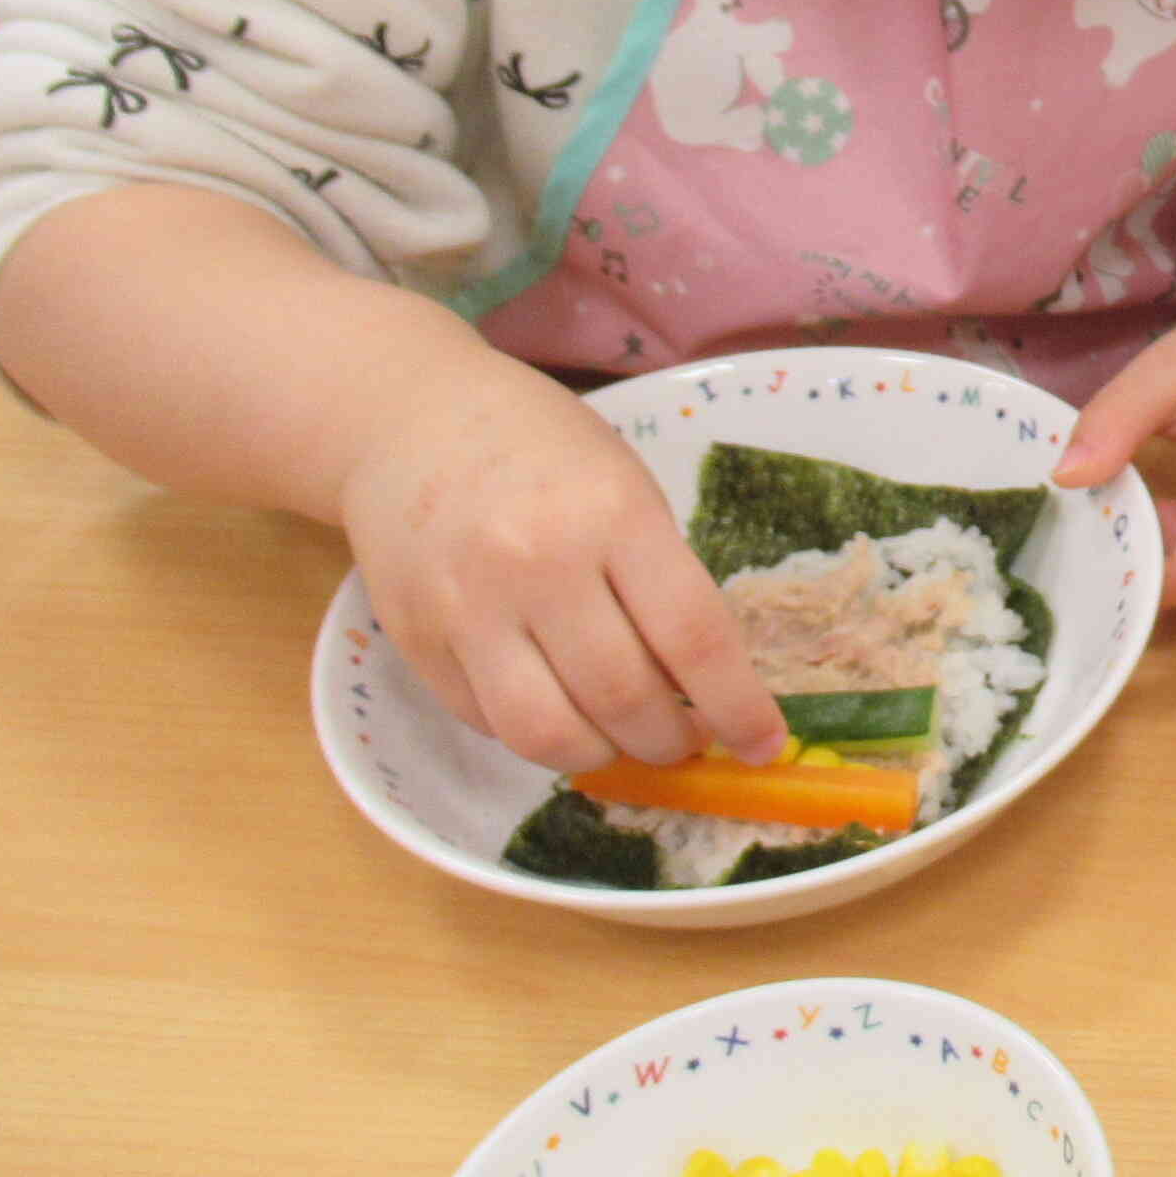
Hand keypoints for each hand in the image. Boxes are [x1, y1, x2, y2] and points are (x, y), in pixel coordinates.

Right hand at [339, 356, 783, 771]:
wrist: (413, 420)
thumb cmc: (541, 448)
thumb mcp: (626, 488)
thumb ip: (661, 578)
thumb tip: (702, 686)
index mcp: (613, 516)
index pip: (693, 637)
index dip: (737, 706)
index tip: (762, 745)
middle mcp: (537, 565)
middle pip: (622, 697)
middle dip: (670, 741)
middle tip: (690, 741)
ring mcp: (467, 608)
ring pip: (546, 733)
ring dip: (603, 756)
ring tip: (626, 740)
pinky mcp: (416, 640)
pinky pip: (487, 722)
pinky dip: (537, 736)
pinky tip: (562, 712)